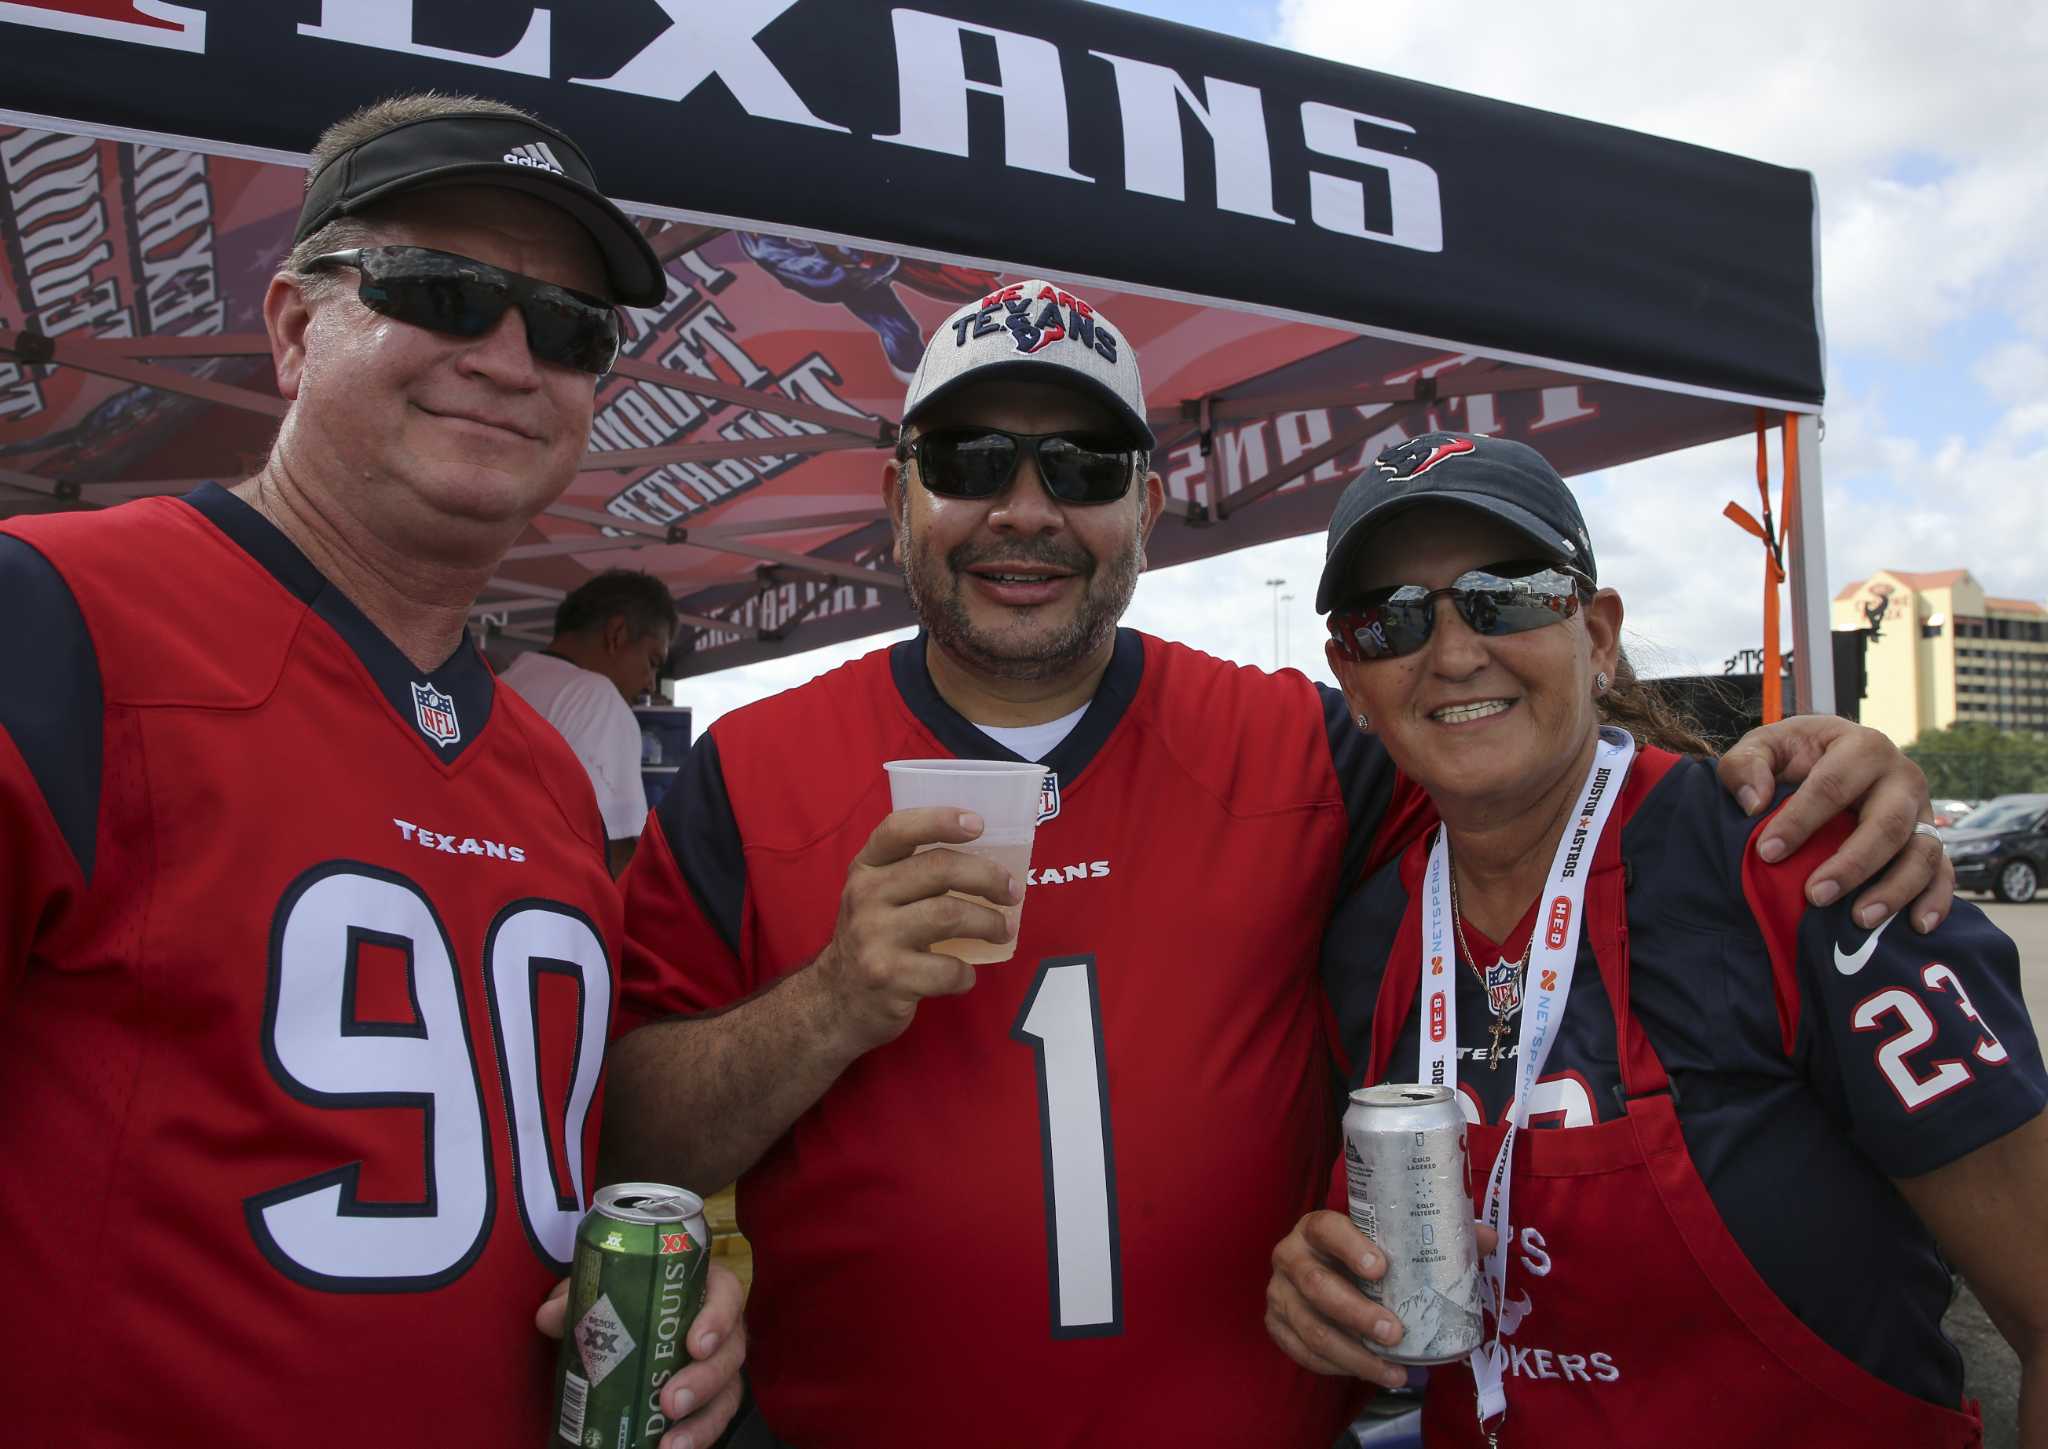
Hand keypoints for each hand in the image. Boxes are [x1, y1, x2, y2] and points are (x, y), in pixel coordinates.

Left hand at [535, 1263, 748, 1448]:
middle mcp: (720, 1329)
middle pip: (730, 1351)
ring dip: (702, 1421)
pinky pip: (713, 1421)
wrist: (626, 1329)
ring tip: (670, 1444)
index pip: (726, 1294)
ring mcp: (718, 1367)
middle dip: (704, 1380)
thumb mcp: (604, 1293)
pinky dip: (696, 1438)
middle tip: (670, 1401)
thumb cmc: (625, 1300)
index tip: (695, 1344)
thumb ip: (579, 1299)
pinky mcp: (710, 1401)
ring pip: (727, 1392)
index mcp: (702, 1290)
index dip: (718, 1318)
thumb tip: (549, 1317)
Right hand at [814, 807, 1023, 1051]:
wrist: (837, 999)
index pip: (898, 829)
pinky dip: (966, 973)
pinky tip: (964, 975)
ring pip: (949, 915)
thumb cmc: (874, 937)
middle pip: (939, 869)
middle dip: (987, 877)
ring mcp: (874, 937)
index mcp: (866, 868)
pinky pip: (947, 969)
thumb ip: (914, 872)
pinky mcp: (888, 978)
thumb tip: (989, 860)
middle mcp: (865, 896)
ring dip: (989, 923)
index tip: (978, 824)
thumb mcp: (878, 895)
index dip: (940, 820)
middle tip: (1011, 892)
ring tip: (1003, 930)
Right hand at [1266, 1210, 1498, 1387]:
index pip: (1326, 1228)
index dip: (1350, 1246)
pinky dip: (1336, 1368)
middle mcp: (1290, 1255)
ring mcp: (1278, 1292)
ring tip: (1393, 1370)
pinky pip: (1302, 1352)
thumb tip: (1489, 1238)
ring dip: (1353, 1353)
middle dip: (1356, 1313)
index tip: (1382, 1267)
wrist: (1321, 1271)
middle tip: (1395, 1332)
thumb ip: (1438, 1237)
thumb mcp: (1394, 1240)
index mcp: (1316, 1227)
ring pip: (1310, 1327)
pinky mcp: (1276, 1325)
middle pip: (1316, 1285)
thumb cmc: (1365, 1253)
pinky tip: (1369, 1374)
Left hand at [1719, 715, 1952, 932]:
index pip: (1831, 786)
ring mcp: (1923, 811)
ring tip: (1859, 920)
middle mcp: (1902, 777)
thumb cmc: (1793, 757)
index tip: (1768, 853)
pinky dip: (1936, 900)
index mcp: (1862, 747)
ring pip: (1921, 852)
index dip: (1799, 821)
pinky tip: (1917, 926)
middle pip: (1886, 825)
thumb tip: (1754, 803)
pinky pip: (1943, 872)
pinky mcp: (1932, 839)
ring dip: (1894, 890)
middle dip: (1852, 865)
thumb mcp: (1763, 748)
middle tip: (1816, 896)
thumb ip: (1746, 765)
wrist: (1831, 758)